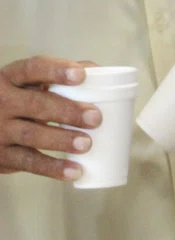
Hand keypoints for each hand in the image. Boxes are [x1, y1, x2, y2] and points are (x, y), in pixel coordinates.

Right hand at [0, 56, 101, 180]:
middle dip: (67, 110)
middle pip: (35, 103)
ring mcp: (0, 129)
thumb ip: (58, 78)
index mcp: (11, 78)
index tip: (81, 75)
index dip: (57, 70)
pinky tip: (75, 171)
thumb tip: (99, 72)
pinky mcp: (2, 155)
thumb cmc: (16, 103)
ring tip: (86, 144)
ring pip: (31, 134)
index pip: (33, 69)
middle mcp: (2, 101)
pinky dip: (53, 167)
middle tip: (95, 118)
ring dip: (61, 140)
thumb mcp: (26, 86)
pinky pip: (28, 162)